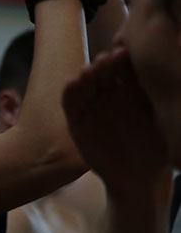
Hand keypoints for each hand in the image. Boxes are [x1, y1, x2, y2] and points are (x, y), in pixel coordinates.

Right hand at [62, 48, 170, 198]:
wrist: (139, 179)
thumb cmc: (158, 150)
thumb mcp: (160, 119)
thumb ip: (153, 96)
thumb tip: (162, 69)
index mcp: (132, 89)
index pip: (124, 66)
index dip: (123, 58)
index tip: (127, 53)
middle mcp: (110, 94)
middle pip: (103, 71)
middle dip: (104, 63)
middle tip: (109, 58)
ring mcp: (92, 106)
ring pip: (85, 84)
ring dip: (86, 75)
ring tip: (90, 71)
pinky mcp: (77, 121)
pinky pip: (70, 104)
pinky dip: (69, 93)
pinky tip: (71, 84)